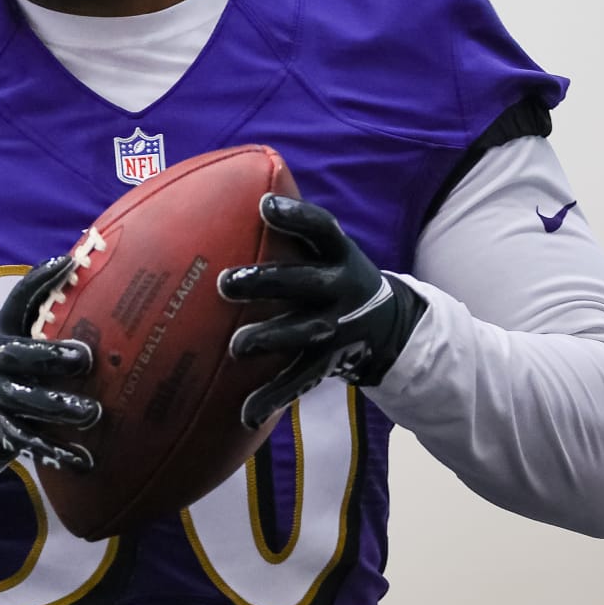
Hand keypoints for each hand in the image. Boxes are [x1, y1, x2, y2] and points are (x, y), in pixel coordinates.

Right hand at [0, 255, 99, 471]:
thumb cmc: (7, 355)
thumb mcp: (13, 326)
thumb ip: (40, 300)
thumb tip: (80, 261)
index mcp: (1, 331)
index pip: (17, 300)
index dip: (40, 279)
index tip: (68, 265)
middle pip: (20, 359)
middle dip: (52, 358)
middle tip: (85, 358)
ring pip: (24, 404)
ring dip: (57, 409)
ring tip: (92, 413)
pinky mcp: (4, 433)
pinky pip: (29, 444)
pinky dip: (56, 453)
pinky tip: (84, 460)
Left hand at [218, 193, 426, 429]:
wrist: (388, 325)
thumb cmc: (328, 274)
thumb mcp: (323, 249)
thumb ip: (288, 230)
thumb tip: (214, 192)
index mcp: (337, 254)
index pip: (321, 228)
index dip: (294, 216)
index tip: (264, 205)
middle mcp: (340, 289)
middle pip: (303, 283)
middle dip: (265, 282)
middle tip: (225, 283)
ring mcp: (337, 328)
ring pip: (300, 335)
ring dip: (268, 339)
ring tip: (236, 346)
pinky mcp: (328, 362)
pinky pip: (297, 381)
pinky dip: (271, 397)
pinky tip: (244, 412)